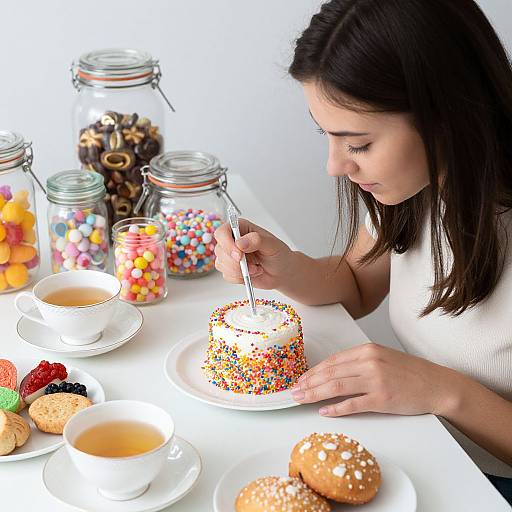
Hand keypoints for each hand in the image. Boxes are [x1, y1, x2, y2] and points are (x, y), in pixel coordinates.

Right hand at [213, 218, 293, 288]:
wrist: (281, 272)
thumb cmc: (278, 254)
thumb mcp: (272, 244)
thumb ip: (256, 240)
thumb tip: (240, 243)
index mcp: (240, 228)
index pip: (222, 232)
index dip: (227, 244)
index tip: (239, 256)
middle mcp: (232, 240)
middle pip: (220, 250)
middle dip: (236, 262)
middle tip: (254, 265)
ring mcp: (229, 255)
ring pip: (221, 264)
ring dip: (240, 271)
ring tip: (256, 268)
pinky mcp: (230, 269)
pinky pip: (227, 275)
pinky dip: (240, 278)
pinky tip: (252, 273)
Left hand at [291, 343, 458, 416]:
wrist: (437, 385)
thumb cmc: (410, 372)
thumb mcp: (383, 357)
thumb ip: (359, 362)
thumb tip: (333, 372)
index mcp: (367, 350)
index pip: (332, 361)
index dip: (313, 371)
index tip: (301, 379)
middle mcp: (369, 362)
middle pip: (330, 373)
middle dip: (308, 383)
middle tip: (294, 391)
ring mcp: (375, 380)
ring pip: (336, 387)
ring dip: (315, 394)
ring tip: (301, 400)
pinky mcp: (382, 399)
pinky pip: (353, 404)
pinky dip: (336, 409)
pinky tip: (324, 412)